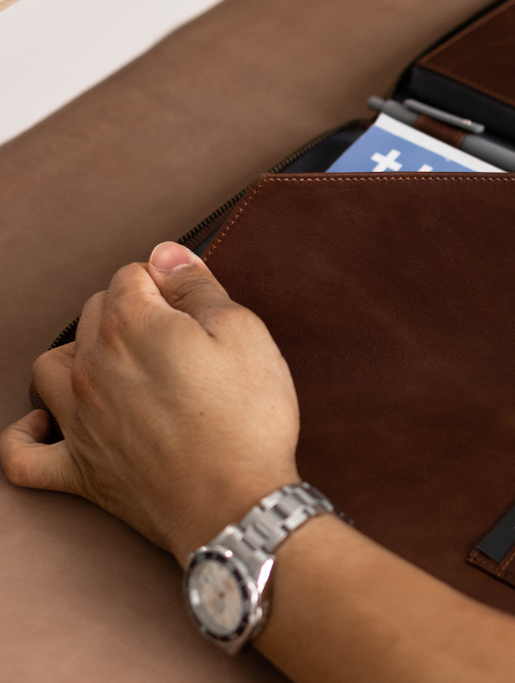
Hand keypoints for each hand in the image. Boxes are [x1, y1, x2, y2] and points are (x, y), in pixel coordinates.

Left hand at [0, 242, 299, 565]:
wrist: (237, 505)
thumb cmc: (248, 416)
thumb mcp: (243, 332)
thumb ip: (197, 286)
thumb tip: (165, 253)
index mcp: (134, 325)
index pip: (133, 274)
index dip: (168, 281)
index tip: (193, 301)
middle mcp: (93, 366)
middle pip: (95, 312)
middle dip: (132, 310)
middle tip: (178, 334)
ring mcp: (79, 422)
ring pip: (50, 366)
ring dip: (78, 355)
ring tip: (118, 364)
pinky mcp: (79, 472)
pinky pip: (24, 454)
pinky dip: (28, 435)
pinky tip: (48, 424)